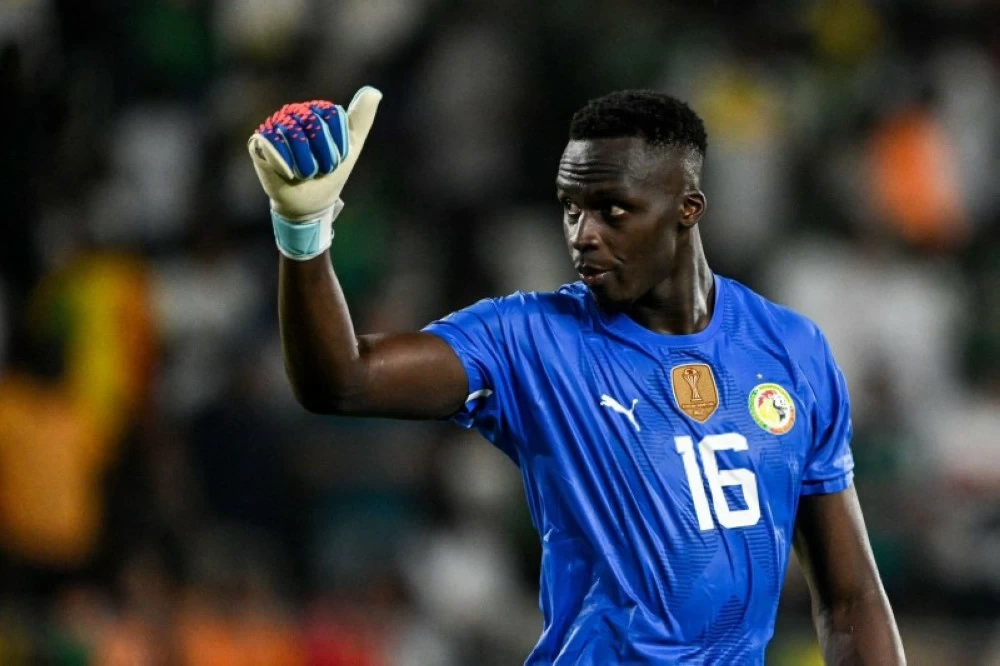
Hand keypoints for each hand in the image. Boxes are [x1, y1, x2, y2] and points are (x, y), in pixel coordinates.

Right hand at [248, 86, 381, 221]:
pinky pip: (274, 145)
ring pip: (294, 134)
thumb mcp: (352, 146)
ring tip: (306, 172)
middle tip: (320, 168)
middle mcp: (293, 113)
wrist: (311, 202)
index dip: (339, 143)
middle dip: (324, 154)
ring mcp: (274, 126)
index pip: (332, 115)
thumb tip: (374, 91)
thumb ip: (361, 118)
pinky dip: (287, 164)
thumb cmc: (330, 173)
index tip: (337, 158)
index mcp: (315, 111)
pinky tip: (288, 172)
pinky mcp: (258, 142)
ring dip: (306, 162)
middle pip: (313, 123)